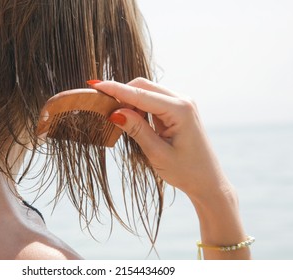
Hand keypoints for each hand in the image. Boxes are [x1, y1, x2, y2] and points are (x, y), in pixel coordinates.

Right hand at [91, 78, 230, 202]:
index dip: (116, 89)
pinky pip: (153, 101)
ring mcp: (182, 103)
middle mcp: (183, 100)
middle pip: (144, 86)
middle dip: (122, 94)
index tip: (95, 85)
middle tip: (104, 109)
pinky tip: (133, 121)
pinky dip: (139, 107)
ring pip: (147, 92)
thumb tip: (115, 112)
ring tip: (118, 120)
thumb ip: (136, 129)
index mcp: (180, 110)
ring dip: (130, 101)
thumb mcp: (157, 153)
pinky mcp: (179, 110)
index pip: (141, 94)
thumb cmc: (186, 171)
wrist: (207, 181)